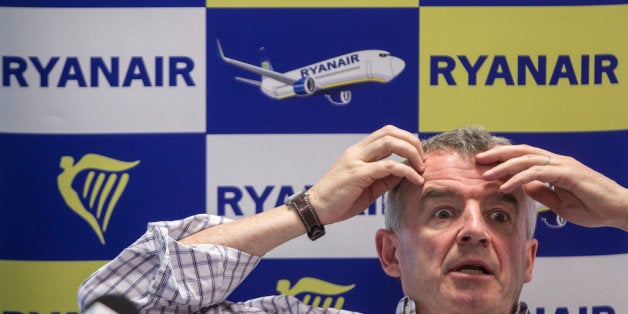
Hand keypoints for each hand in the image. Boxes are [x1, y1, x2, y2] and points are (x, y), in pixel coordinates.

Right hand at [308, 125, 425, 224]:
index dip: (406, 139)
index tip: (418, 155)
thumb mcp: (367, 187)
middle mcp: (357, 152)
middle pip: (390, 132)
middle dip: (412, 143)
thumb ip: (385, 178)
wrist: (316, 209)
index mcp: (358, 152)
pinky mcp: (357, 174)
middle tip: (423, 159)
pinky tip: (415, 180)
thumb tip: (405, 174)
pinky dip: (405, 171)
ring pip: (389, 142)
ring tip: (421, 167)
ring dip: (411, 152)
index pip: (386, 133)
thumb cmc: (339, 200)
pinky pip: (387, 166)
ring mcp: (356, 161)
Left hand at [476, 145, 627, 229]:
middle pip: (522, 152)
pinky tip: (505, 186)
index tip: (484, 164)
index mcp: (554, 166)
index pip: (524, 157)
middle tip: (477, 160)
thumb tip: (522, 186)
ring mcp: (564, 165)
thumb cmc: (593, 208)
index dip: (503, 158)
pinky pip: (538, 173)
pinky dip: (519, 178)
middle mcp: (557, 161)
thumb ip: (541, 193)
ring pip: (527, 159)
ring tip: (486, 174)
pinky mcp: (569, 174)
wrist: (620, 211)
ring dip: (504, 166)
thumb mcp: (559, 203)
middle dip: (498, 154)